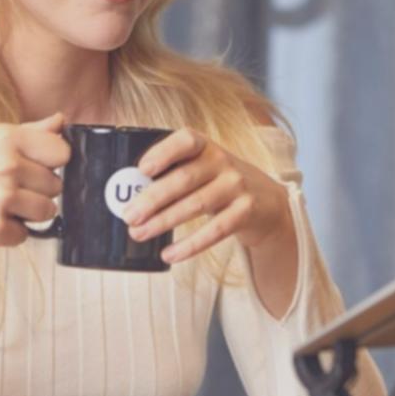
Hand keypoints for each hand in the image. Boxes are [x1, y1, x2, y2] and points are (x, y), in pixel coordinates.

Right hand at [0, 113, 69, 272]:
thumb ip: (30, 133)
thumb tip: (61, 120)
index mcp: (7, 138)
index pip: (62, 152)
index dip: (51, 164)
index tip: (32, 168)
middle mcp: (6, 164)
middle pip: (56, 186)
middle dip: (35, 192)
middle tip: (3, 191)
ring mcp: (1, 196)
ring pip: (47, 212)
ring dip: (26, 215)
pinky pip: (24, 235)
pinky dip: (8, 234)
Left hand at [122, 128, 289, 264]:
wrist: (266, 202)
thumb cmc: (217, 184)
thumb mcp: (201, 169)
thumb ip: (172, 175)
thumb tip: (128, 199)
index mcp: (205, 146)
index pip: (186, 140)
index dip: (163, 152)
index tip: (142, 168)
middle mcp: (223, 161)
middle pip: (184, 178)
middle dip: (152, 198)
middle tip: (128, 216)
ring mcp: (237, 185)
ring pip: (196, 205)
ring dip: (163, 221)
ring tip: (138, 234)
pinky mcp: (246, 211)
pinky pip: (215, 231)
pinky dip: (190, 245)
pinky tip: (169, 254)